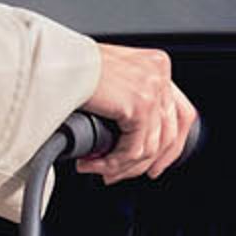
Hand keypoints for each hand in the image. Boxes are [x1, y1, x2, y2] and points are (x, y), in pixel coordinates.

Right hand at [71, 40, 197, 185]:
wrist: (55, 60)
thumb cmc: (70, 66)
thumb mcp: (111, 78)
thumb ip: (128, 98)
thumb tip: (129, 137)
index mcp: (156, 65)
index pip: (180, 113)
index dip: (170, 146)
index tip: (155, 165)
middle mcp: (159, 74)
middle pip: (170, 133)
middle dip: (146, 163)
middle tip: (122, 175)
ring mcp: (153, 89)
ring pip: (150, 147)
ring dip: (122, 166)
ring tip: (99, 171)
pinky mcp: (139, 105)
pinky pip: (134, 150)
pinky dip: (113, 163)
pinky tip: (93, 164)